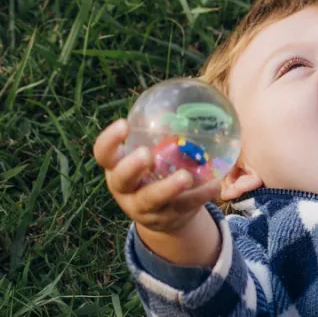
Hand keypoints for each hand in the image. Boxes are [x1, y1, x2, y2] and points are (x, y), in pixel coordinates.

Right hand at [93, 118, 220, 232]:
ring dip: (168, 188)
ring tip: (185, 176)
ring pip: (151, 199)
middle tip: (147, 155)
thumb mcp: (150, 155)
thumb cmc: (155, 173)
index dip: (109, 141)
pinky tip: (214, 185)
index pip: (103, 154)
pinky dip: (199, 195)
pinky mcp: (165, 219)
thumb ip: (157, 137)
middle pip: (121, 180)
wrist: (165, 215)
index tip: (124, 124)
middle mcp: (124, 189)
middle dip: (131, 168)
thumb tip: (187, 97)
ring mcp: (143, 207)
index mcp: (116, 168)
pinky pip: (183, 206)